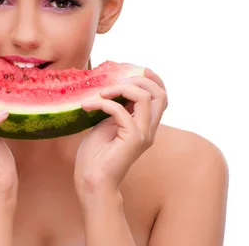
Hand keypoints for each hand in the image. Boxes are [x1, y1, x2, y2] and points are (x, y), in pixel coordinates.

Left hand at [74, 68, 167, 195]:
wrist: (91, 180)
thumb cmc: (96, 155)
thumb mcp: (107, 123)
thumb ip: (117, 108)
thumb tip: (113, 86)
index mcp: (145, 125)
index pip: (161, 96)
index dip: (152, 79)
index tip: (133, 69)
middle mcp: (149, 129)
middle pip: (160, 94)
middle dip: (138, 79)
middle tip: (114, 80)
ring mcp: (142, 134)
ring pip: (144, 97)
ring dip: (120, 88)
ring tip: (100, 92)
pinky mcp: (132, 140)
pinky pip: (121, 111)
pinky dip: (103, 103)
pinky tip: (87, 106)